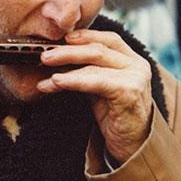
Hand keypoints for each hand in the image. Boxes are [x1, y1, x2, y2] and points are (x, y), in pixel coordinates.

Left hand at [36, 29, 152, 163]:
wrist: (132, 145)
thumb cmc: (115, 116)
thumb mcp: (100, 88)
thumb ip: (87, 72)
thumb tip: (57, 59)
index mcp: (132, 60)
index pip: (108, 39)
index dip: (84, 36)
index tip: (61, 38)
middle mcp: (136, 65)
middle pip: (98, 49)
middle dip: (68, 50)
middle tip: (44, 55)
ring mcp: (135, 78)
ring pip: (95, 63)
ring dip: (65, 65)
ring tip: (44, 70)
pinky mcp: (128, 93)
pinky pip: (96, 81)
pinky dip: (73, 80)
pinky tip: (56, 81)